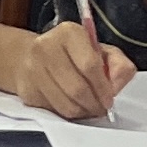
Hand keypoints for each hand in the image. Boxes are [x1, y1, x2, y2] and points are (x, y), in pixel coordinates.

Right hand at [11, 23, 136, 120]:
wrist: (30, 57)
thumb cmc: (72, 55)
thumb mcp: (102, 51)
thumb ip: (119, 65)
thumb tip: (117, 85)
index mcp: (69, 33)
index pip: (89, 65)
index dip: (103, 87)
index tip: (109, 98)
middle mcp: (46, 47)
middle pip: (77, 88)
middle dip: (94, 104)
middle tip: (101, 108)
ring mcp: (33, 69)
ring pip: (65, 104)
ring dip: (82, 112)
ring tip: (89, 108)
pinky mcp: (27, 89)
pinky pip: (54, 110)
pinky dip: (68, 113)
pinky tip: (73, 106)